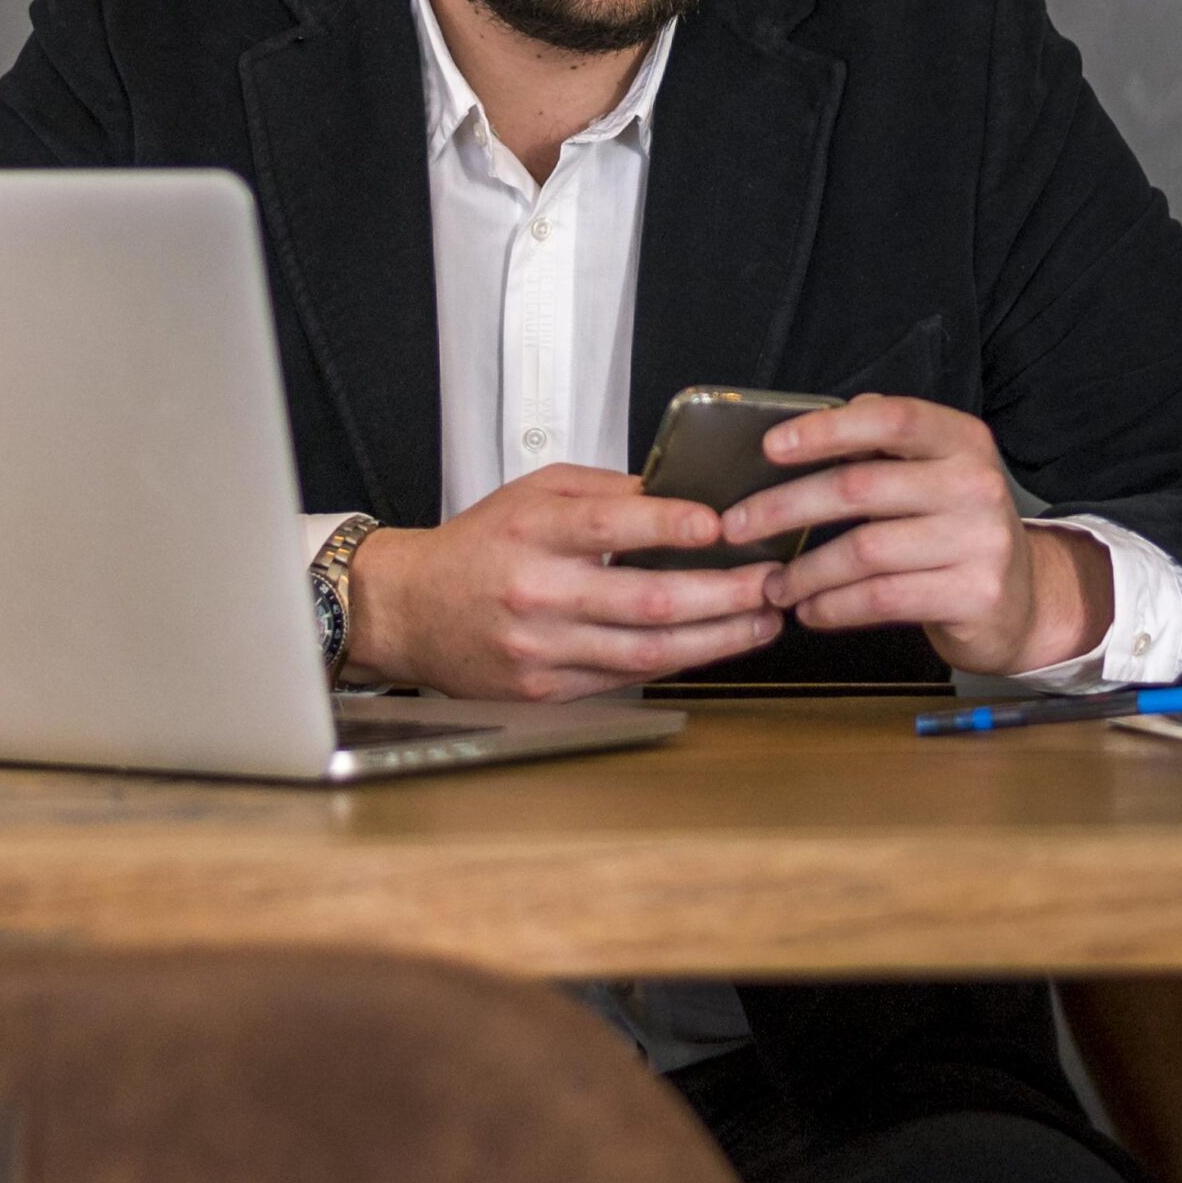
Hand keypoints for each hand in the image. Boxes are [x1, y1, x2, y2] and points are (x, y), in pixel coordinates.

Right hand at [342, 465, 782, 700]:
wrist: (410, 611)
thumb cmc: (478, 545)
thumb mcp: (533, 494)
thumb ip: (603, 492)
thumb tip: (675, 495)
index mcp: (533, 531)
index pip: (611, 527)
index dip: (670, 525)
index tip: (721, 524)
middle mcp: (539, 592)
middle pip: (646, 599)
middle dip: (722, 593)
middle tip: (771, 582)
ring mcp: (543, 649)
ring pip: (647, 649)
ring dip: (717, 637)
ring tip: (763, 621)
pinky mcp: (548, 690)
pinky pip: (628, 676)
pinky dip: (677, 660)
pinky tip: (713, 645)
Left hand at [719, 394, 1112, 674]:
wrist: (1023, 599)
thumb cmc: (952, 525)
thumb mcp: (931, 472)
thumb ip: (881, 445)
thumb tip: (809, 425)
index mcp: (961, 439)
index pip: (890, 418)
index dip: (827, 429)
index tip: (770, 447)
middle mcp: (976, 484)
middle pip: (860, 488)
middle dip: (785, 508)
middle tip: (736, 527)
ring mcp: (980, 541)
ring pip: (864, 551)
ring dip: (804, 570)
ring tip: (772, 585)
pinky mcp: (975, 595)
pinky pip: (882, 598)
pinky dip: (834, 606)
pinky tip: (809, 610)